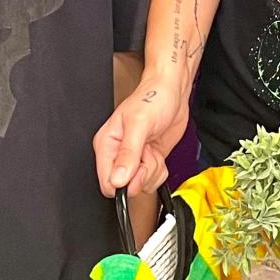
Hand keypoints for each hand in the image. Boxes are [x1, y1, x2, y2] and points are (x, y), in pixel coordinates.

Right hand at [94, 77, 186, 195]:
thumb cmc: (153, 98)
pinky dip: (160, 171)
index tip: (136, 166)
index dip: (124, 182)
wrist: (173, 92)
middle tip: (146, 152)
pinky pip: (152, 181)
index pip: (106, 182)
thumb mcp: (139, 123)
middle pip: (125, 187)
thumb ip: (128, 153)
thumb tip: (117, 179)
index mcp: (106, 144)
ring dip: (152, 170)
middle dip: (142, 174)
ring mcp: (134, 160)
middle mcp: (117, 155)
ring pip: (141, 186)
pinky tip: (157, 153)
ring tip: (151, 147)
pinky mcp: (148, 162)